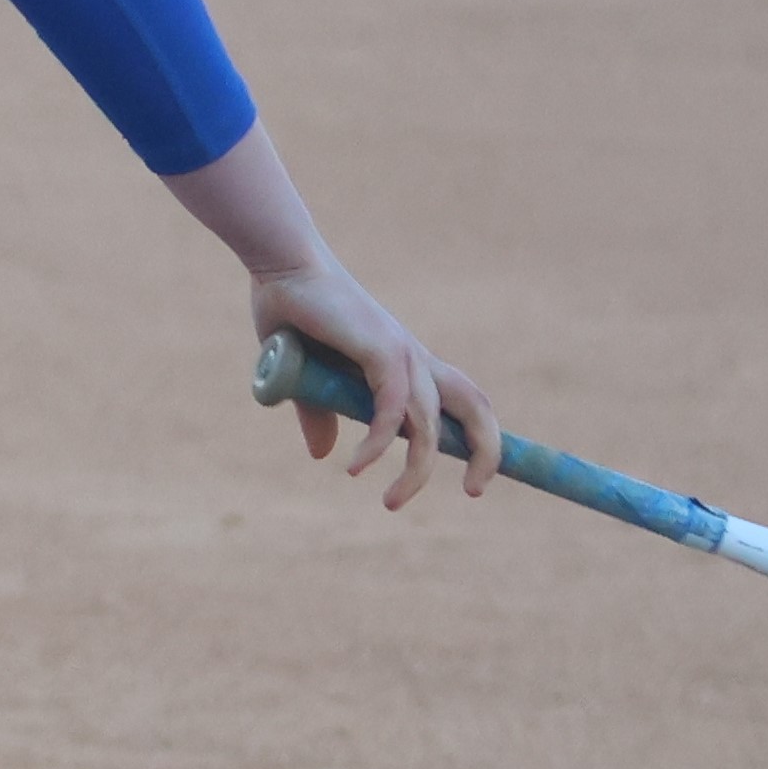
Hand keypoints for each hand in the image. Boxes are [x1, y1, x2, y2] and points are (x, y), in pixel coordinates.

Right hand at [246, 251, 495, 510]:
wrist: (280, 266)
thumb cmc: (291, 311)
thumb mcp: (307, 378)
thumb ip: (319, 414)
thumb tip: (323, 454)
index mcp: (405, 362)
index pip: (462, 402)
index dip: (478, 439)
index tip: (475, 482)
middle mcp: (413, 358)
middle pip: (476, 407)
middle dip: (487, 452)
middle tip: (474, 492)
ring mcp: (400, 353)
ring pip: (428, 425)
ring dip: (418, 470)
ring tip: (391, 502)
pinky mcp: (380, 350)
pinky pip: (391, 409)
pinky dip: (378, 444)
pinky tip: (356, 467)